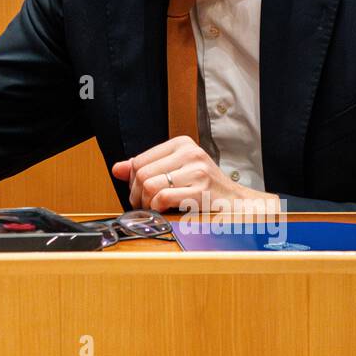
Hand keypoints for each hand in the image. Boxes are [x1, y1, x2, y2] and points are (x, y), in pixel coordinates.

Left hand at [110, 136, 277, 212]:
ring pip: (150, 185)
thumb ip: (147, 167)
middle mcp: (190, 153)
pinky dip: (157, 208)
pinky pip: (163, 198)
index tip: (138, 192)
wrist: (237, 203)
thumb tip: (117, 168)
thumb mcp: (177, 170)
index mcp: (182, 144)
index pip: (139, 160)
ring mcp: (197, 171)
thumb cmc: (207, 188)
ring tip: (154, 208)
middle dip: (136, 194)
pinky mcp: (201, 190)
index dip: (131, 180)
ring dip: (146, 203)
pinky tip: (164, 211)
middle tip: (143, 204)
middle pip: (142, 173)